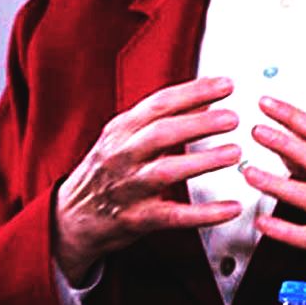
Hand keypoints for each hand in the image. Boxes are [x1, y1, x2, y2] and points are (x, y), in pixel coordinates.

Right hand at [54, 76, 242, 283]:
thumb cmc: (106, 171)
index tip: (226, 85)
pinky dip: (204, 213)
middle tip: (232, 118)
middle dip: (199, 123)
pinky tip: (230, 208)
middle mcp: (122, 155)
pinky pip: (174, 216)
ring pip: (166, 172)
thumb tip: (205, 98)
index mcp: (122, 130)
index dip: (194, 92)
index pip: (159, 104)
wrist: (72, 216)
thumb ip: (161, 118)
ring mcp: (128, 188)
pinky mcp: (136, 219)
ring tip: (233, 153)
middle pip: (162, 133)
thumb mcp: (124, 137)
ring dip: (202, 161)